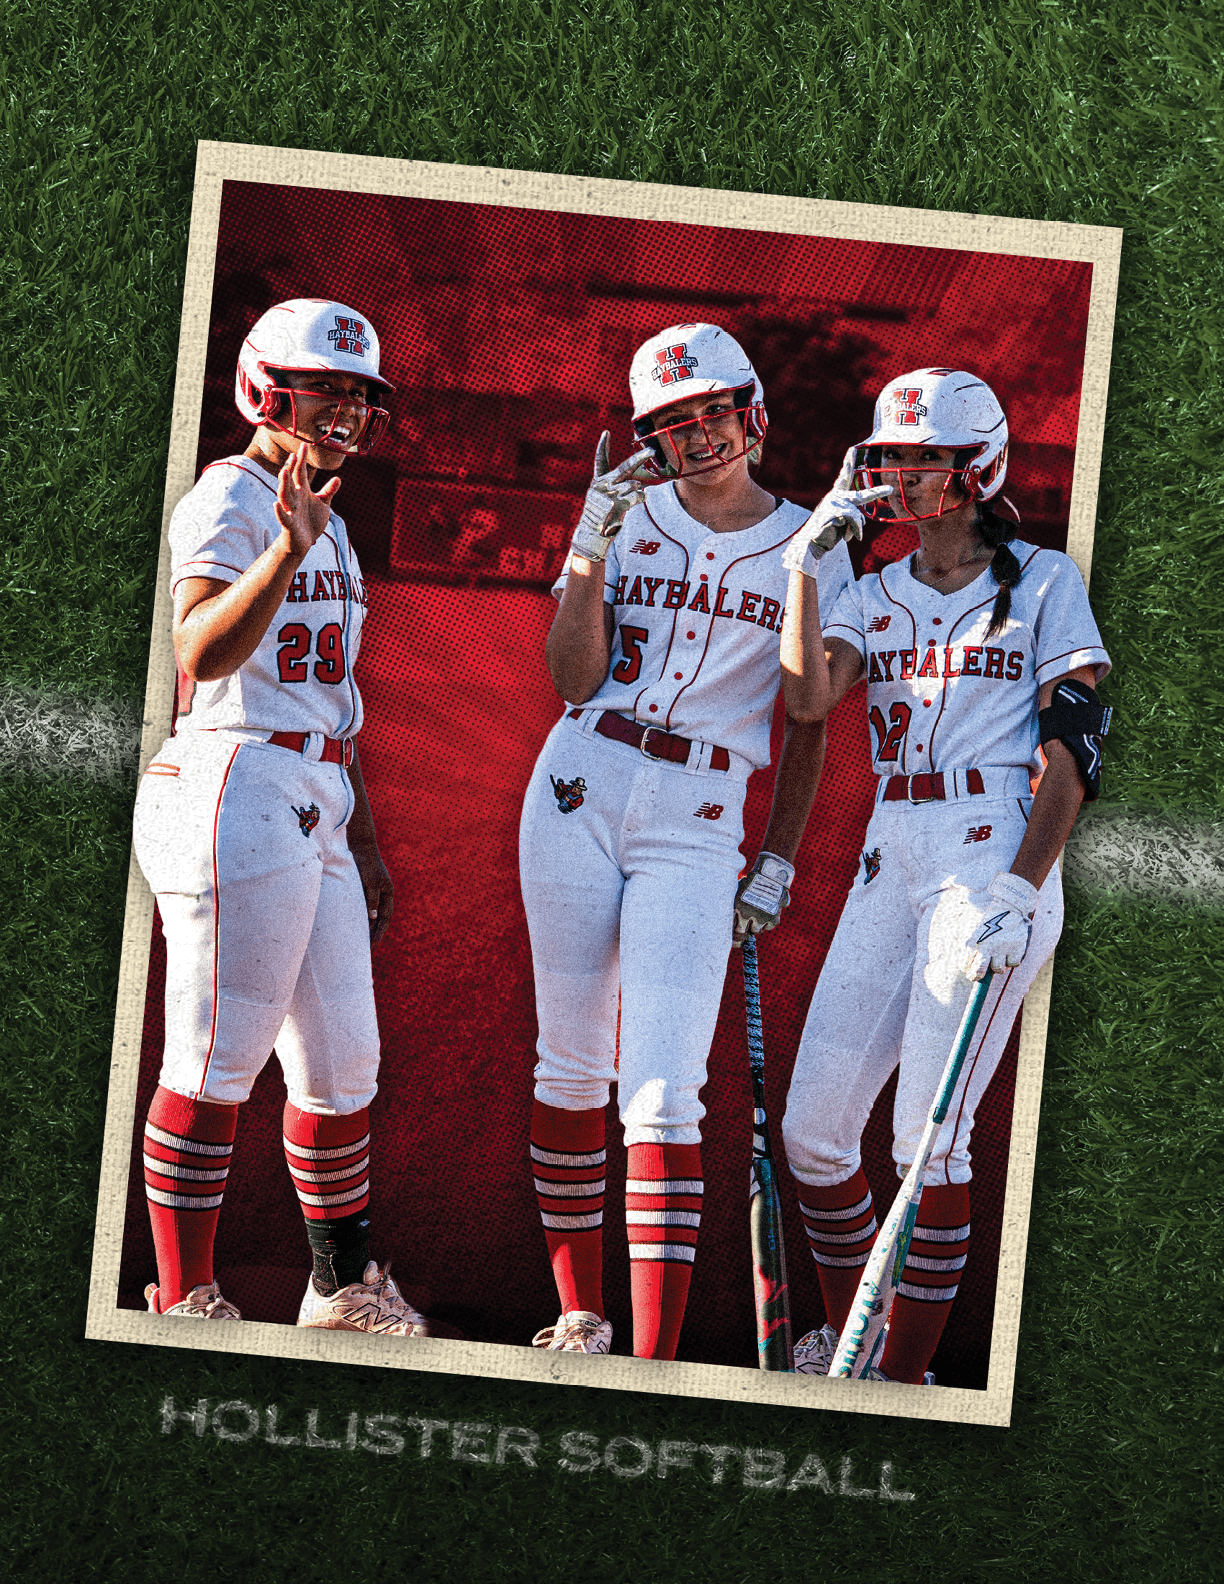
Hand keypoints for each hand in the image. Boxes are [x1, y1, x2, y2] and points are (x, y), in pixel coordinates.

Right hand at [275, 446, 341, 558]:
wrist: (303, 543)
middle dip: (291, 468)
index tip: (304, 445)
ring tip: (284, 471)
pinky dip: (279, 512)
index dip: (302, 460)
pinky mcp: (288, 525)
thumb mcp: (323, 505)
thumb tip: (338, 478)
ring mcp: (290, 510)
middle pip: (291, 481)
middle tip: (294, 455)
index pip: (300, 472)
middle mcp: (294, 498)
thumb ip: (328, 492)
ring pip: (284, 495)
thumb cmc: (311, 522)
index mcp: (302, 492)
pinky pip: (282, 517)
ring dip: (284, 484)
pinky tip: (275, 505)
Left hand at [350, 839, 394, 944]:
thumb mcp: (371, 882)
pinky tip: (351, 923)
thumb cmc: (366, 863)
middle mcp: (382, 893)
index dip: (381, 931)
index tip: (374, 944)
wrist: (359, 845)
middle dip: (374, 932)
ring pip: (371, 913)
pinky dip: (359, 916)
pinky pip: (362, 906)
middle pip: (379, 917)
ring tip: (359, 939)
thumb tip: (373, 918)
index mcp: (388, 892)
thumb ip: (372, 900)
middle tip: (367, 947)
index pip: (386, 917)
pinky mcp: (363, 887)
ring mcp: (373, 891)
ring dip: (366, 925)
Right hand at [569, 432, 657, 563]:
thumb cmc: (602, 516)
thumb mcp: (606, 497)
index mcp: (598, 481)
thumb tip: (641, 482)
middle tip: (652, 451)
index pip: (600, 460)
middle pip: (625, 468)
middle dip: (640, 458)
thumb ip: (619, 486)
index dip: (602, 446)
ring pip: (634, 485)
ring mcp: (609, 495)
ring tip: (634, 495)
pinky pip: (637, 497)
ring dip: (638, 490)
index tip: (606, 433)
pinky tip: (640, 500)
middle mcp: (602, 485)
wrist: (592, 534)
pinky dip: (641, 498)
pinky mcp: (616, 505)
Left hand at [732, 852, 794, 947]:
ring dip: (755, 926)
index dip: (729, 939)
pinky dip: (767, 922)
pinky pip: (769, 927)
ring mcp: (762, 918)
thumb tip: (724, 922)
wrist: (771, 875)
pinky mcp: (774, 918)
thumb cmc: (750, 881)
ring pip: (756, 931)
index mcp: (736, 908)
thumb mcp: (737, 891)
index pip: (729, 931)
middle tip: (741, 932)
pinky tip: (766, 912)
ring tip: (756, 914)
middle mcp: (748, 916)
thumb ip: (732, 906)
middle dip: (740, 936)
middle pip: (741, 936)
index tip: (730, 940)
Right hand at [781, 447, 892, 576]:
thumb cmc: (826, 532)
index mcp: (836, 496)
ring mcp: (835, 503)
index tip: (852, 448)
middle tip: (891, 489)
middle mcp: (836, 497)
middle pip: (862, 495)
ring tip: (848, 536)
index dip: (848, 462)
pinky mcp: (837, 511)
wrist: (811, 542)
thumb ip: (850, 516)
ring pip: (858, 515)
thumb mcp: (840, 521)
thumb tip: (860, 524)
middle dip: (877, 493)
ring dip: (856, 528)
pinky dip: (855, 531)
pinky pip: (855, 521)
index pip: (844, 477)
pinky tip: (849, 538)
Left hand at [965, 870, 1037, 979]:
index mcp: (972, 941)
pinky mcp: (1016, 948)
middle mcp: (986, 947)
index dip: (967, 970)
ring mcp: (1002, 949)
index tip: (970, 970)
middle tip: (980, 975)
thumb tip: (962, 960)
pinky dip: (1012, 959)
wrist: (1008, 904)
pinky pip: (1014, 963)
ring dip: (999, 964)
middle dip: (977, 976)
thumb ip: (964, 941)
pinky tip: (1010, 950)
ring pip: (999, 969)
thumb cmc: (987, 916)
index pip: (964, 965)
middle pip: (978, 973)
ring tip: (999, 954)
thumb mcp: (970, 925)